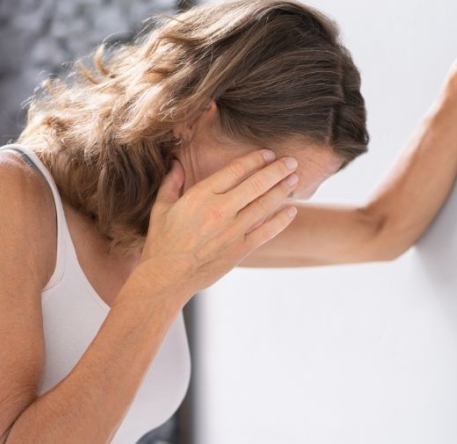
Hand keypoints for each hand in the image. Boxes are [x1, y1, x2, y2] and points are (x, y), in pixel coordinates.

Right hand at [140, 149, 298, 298]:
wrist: (167, 277)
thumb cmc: (162, 242)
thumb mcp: (161, 208)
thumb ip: (171, 183)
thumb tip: (177, 164)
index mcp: (201, 196)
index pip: (236, 170)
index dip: (255, 159)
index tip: (268, 154)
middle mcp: (220, 210)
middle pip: (256, 184)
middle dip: (277, 170)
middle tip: (290, 161)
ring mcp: (232, 231)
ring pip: (265, 205)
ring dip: (282, 190)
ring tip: (294, 179)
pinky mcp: (239, 250)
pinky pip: (266, 232)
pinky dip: (281, 221)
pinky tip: (291, 211)